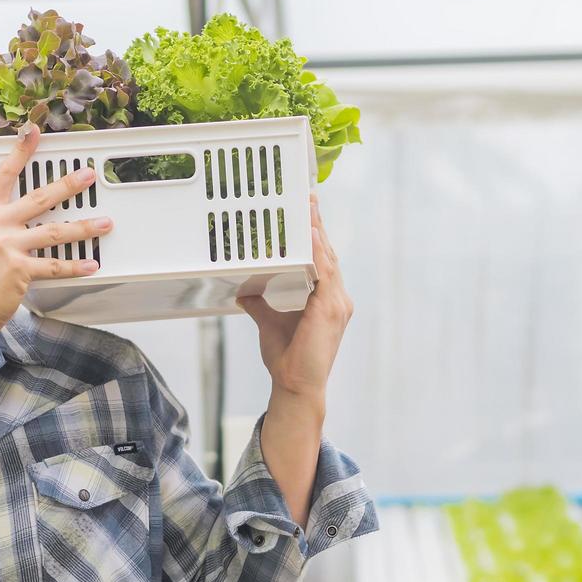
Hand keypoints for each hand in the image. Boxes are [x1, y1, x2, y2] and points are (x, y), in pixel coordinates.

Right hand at [0, 122, 112, 333]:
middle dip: (67, 185)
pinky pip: (54, 265)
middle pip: (38, 198)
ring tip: (105, 223)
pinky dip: (75, 265)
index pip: (4, 174)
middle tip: (87, 177)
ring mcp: (7, 246)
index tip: (35, 133)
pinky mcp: (19, 270)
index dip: (21, 152)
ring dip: (84, 227)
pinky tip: (92, 263)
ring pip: (54, 231)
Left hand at [236, 193, 353, 400]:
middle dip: (318, 224)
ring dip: (318, 231)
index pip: (323, 260)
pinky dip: (317, 253)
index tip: (307, 209)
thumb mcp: (269, 324)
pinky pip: (324, 274)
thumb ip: (260, 306)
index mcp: (328, 300)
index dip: (316, 234)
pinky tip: (311, 235)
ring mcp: (337, 304)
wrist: (295, 385)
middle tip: (308, 196)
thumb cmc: (288, 358)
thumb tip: (245, 294)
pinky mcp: (330, 311)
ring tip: (309, 206)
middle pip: (328, 253)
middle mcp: (337, 299)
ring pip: (328, 259)